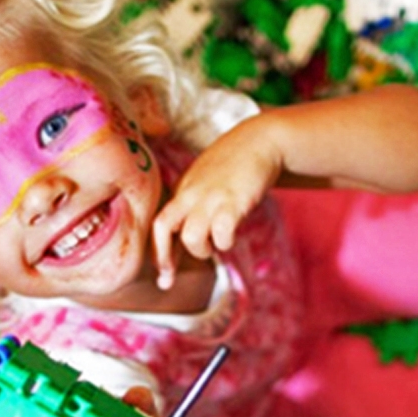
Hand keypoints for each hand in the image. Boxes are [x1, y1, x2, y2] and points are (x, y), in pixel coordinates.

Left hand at [152, 117, 283, 289]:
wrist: (260, 140)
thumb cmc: (234, 163)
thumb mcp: (205, 179)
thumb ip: (194, 201)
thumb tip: (189, 232)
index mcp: (182, 190)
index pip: (159, 223)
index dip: (157, 252)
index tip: (164, 275)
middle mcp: (191, 194)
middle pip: (162, 228)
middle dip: (164, 258)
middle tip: (171, 276)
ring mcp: (211, 197)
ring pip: (191, 237)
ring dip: (202, 250)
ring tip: (215, 245)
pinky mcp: (233, 201)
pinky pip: (221, 233)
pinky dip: (225, 242)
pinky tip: (231, 236)